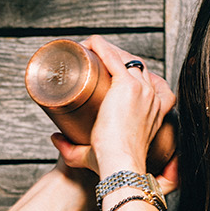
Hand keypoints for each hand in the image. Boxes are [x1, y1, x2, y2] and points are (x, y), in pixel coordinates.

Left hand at [49, 35, 177, 195]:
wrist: (120, 166)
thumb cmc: (112, 164)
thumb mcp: (96, 154)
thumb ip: (72, 150)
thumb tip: (54, 137)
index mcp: (155, 111)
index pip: (145, 82)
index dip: (127, 73)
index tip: (106, 74)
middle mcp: (151, 97)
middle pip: (134, 66)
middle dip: (114, 59)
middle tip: (91, 64)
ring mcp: (141, 89)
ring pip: (123, 57)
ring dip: (106, 51)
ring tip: (87, 53)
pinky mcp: (127, 85)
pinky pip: (112, 56)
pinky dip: (99, 46)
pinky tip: (87, 44)